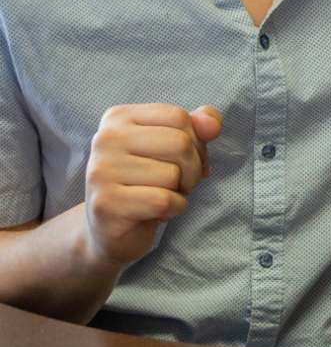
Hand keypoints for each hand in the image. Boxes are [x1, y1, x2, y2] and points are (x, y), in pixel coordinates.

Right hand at [84, 104, 221, 267]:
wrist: (111, 229)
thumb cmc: (148, 181)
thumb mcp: (175, 147)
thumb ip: (198, 126)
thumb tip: (212, 125)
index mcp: (118, 118)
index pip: (179, 117)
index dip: (196, 141)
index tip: (184, 159)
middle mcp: (104, 139)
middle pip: (180, 143)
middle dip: (193, 168)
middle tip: (178, 182)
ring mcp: (101, 171)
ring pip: (173, 174)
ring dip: (181, 191)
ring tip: (161, 195)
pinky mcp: (106, 204)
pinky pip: (164, 201)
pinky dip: (174, 208)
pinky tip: (157, 212)